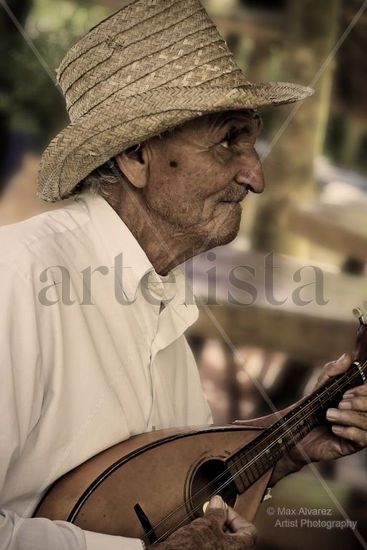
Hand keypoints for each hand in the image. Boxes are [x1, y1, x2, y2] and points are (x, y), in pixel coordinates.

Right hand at [150, 495, 255, 548]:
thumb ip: (217, 512)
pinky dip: (208, 540)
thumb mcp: (207, 524)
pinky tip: (197, 535)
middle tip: (212, 513)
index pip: (249, 530)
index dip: (236, 515)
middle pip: (236, 537)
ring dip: (215, 530)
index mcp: (239, 548)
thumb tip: (219, 502)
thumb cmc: (191, 547)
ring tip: (202, 523)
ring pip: (224, 543)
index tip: (223, 508)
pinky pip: (214, 548)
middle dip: (224, 522)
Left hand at [283, 353, 366, 470]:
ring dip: (350, 417)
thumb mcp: (320, 385)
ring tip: (330, 415)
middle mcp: (362, 414)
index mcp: (358, 399)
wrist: (294, 431)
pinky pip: (363, 440)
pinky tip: (334, 428)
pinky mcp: (352, 445)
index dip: (364, 391)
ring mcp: (359, 430)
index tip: (347, 392)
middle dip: (360, 404)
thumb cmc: (309, 407)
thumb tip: (348, 357)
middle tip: (340, 402)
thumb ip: (333, 371)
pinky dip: (350, 432)